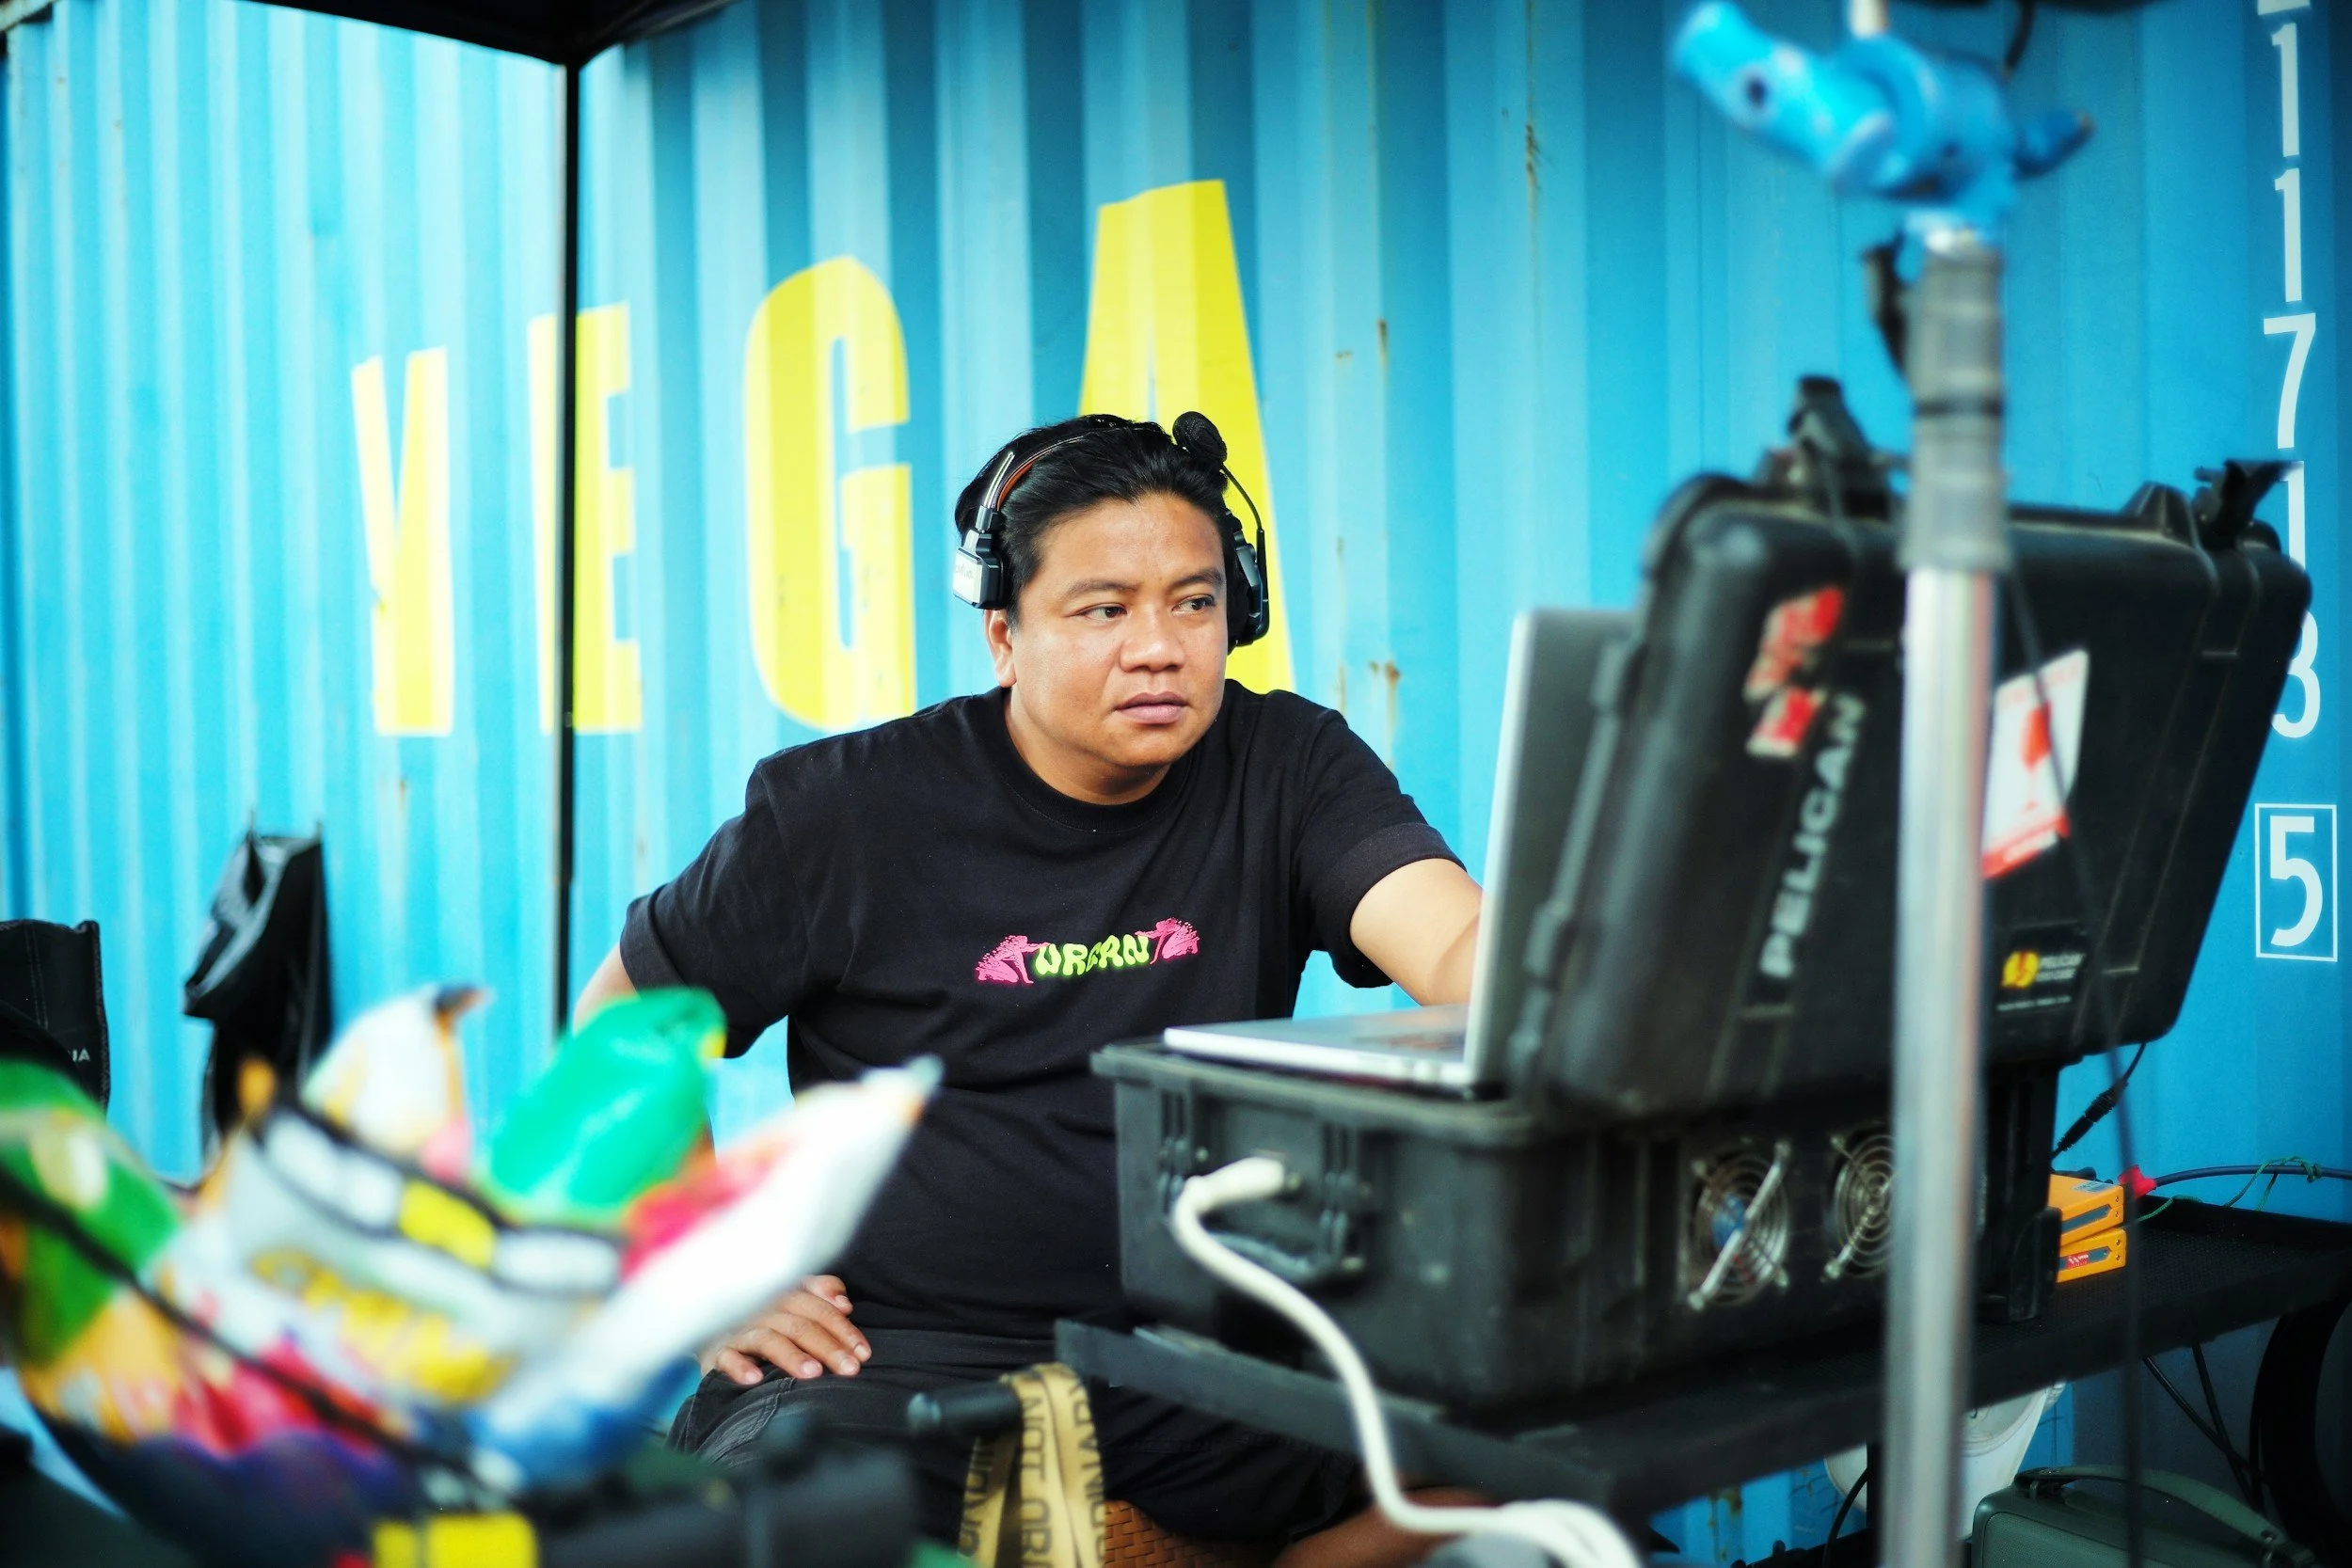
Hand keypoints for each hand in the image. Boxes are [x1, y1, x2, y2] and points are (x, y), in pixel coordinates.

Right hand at [700, 1275, 871, 1384]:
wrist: (704, 1322)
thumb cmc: (760, 1315)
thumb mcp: (789, 1298)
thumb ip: (818, 1291)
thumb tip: (844, 1303)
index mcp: (784, 1295)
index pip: (819, 1309)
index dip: (843, 1330)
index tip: (863, 1353)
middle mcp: (762, 1309)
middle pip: (800, 1324)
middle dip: (828, 1347)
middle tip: (850, 1369)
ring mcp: (738, 1329)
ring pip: (768, 1338)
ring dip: (791, 1355)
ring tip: (813, 1373)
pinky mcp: (715, 1351)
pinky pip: (726, 1357)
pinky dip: (739, 1366)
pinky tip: (755, 1380)